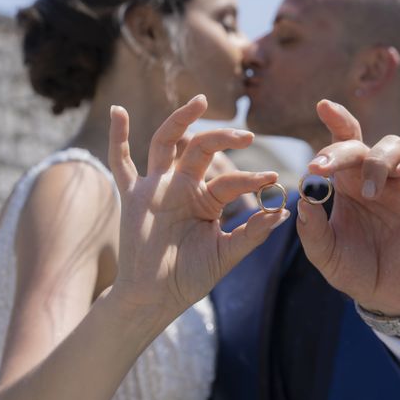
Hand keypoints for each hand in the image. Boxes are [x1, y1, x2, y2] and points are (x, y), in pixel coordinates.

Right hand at [107, 95, 289, 328]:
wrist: (154, 298)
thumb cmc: (189, 277)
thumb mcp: (226, 253)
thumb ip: (252, 232)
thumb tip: (282, 212)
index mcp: (206, 199)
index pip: (230, 179)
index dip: (251, 178)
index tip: (272, 177)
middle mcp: (182, 186)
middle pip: (201, 149)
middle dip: (223, 138)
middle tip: (248, 135)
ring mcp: (157, 188)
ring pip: (167, 143)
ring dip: (181, 120)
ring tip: (200, 101)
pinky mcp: (133, 195)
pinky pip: (121, 163)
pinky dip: (118, 137)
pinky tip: (119, 111)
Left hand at [296, 100, 399, 316]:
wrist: (389, 295)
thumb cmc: (355, 269)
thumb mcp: (326, 255)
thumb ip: (312, 230)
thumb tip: (302, 198)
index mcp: (346, 184)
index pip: (340, 143)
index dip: (335, 120)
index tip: (322, 105)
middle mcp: (372, 177)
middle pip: (358, 145)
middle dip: (338, 150)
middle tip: (321, 169)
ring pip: (393, 146)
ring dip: (376, 162)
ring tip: (369, 193)